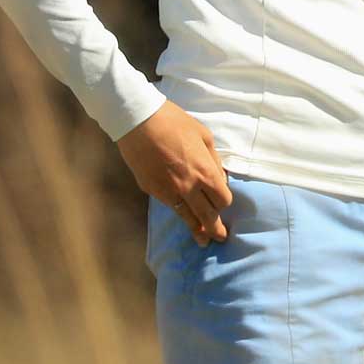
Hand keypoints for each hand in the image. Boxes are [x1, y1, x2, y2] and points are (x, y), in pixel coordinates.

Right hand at [117, 100, 231, 246]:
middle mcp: (189, 187)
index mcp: (205, 171)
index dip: (224, 202)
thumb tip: (219, 177)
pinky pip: (170, 206)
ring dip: (197, 230)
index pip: (222, 200)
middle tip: (222, 238)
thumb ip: (213, 160)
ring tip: (203, 241)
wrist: (139, 122)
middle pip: (207, 216)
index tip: (223, 201)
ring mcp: (169, 192)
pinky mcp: (152, 191)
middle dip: (216, 229)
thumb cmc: (175, 123)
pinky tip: (182, 218)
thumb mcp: (204, 136)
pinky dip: (179, 214)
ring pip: (187, 218)